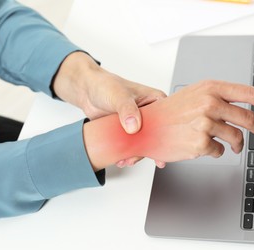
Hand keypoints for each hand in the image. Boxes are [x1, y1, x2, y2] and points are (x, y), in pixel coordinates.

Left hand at [52, 51, 165, 166]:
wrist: (87, 91)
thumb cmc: (104, 85)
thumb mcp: (118, 95)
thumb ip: (127, 109)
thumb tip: (134, 126)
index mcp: (155, 100)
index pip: (166, 120)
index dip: (164, 136)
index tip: (157, 149)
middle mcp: (149, 113)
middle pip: (155, 135)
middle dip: (148, 150)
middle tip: (138, 157)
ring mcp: (139, 123)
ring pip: (143, 143)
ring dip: (136, 154)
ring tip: (126, 160)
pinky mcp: (128, 131)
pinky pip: (132, 145)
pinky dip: (128, 153)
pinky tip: (122, 158)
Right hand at [136, 80, 253, 160]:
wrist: (143, 127)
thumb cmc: (168, 113)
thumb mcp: (194, 96)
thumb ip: (219, 98)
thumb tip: (245, 110)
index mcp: (210, 88)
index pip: (249, 93)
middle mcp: (209, 102)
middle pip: (248, 118)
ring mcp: (204, 123)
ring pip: (236, 138)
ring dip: (236, 145)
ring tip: (231, 146)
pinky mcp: (199, 143)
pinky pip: (219, 151)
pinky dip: (216, 152)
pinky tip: (203, 147)